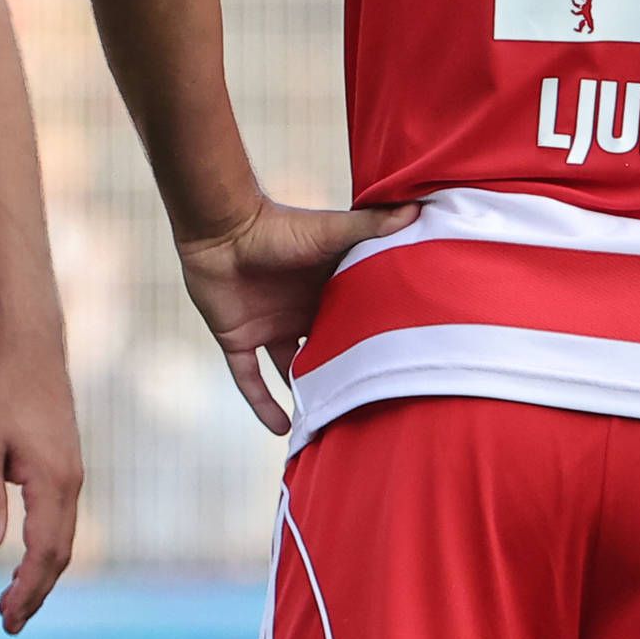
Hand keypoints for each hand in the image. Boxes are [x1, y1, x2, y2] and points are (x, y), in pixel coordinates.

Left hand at [0, 343, 83, 632]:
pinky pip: (60, 521)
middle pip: (59, 555)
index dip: (26, 591)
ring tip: (12, 601)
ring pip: (63, 540)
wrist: (31, 349)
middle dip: (35, 592)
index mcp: (52, 483)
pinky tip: (25, 558)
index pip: (43, 553)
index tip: (5, 619)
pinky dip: (45, 549)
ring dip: (41, 574)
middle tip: (8, 624)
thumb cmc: (0, 393)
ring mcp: (72, 476)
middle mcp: (70, 485)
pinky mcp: (66, 468)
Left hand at [178, 199, 418, 431]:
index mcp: (325, 290)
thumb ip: (371, 226)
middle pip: (325, 350)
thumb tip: (418, 209)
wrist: (222, 227)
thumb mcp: (331, 231)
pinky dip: (262, 404)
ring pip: (291, 371)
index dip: (371, 341)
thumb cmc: (279, 226)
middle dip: (342, 374)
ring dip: (306, 394)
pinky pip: (249, 380)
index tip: (397, 363)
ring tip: (330, 424)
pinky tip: (282, 429)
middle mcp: (299, 312)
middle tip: (371, 405)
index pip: (352, 321)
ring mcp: (268, 327)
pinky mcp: (237, 339)